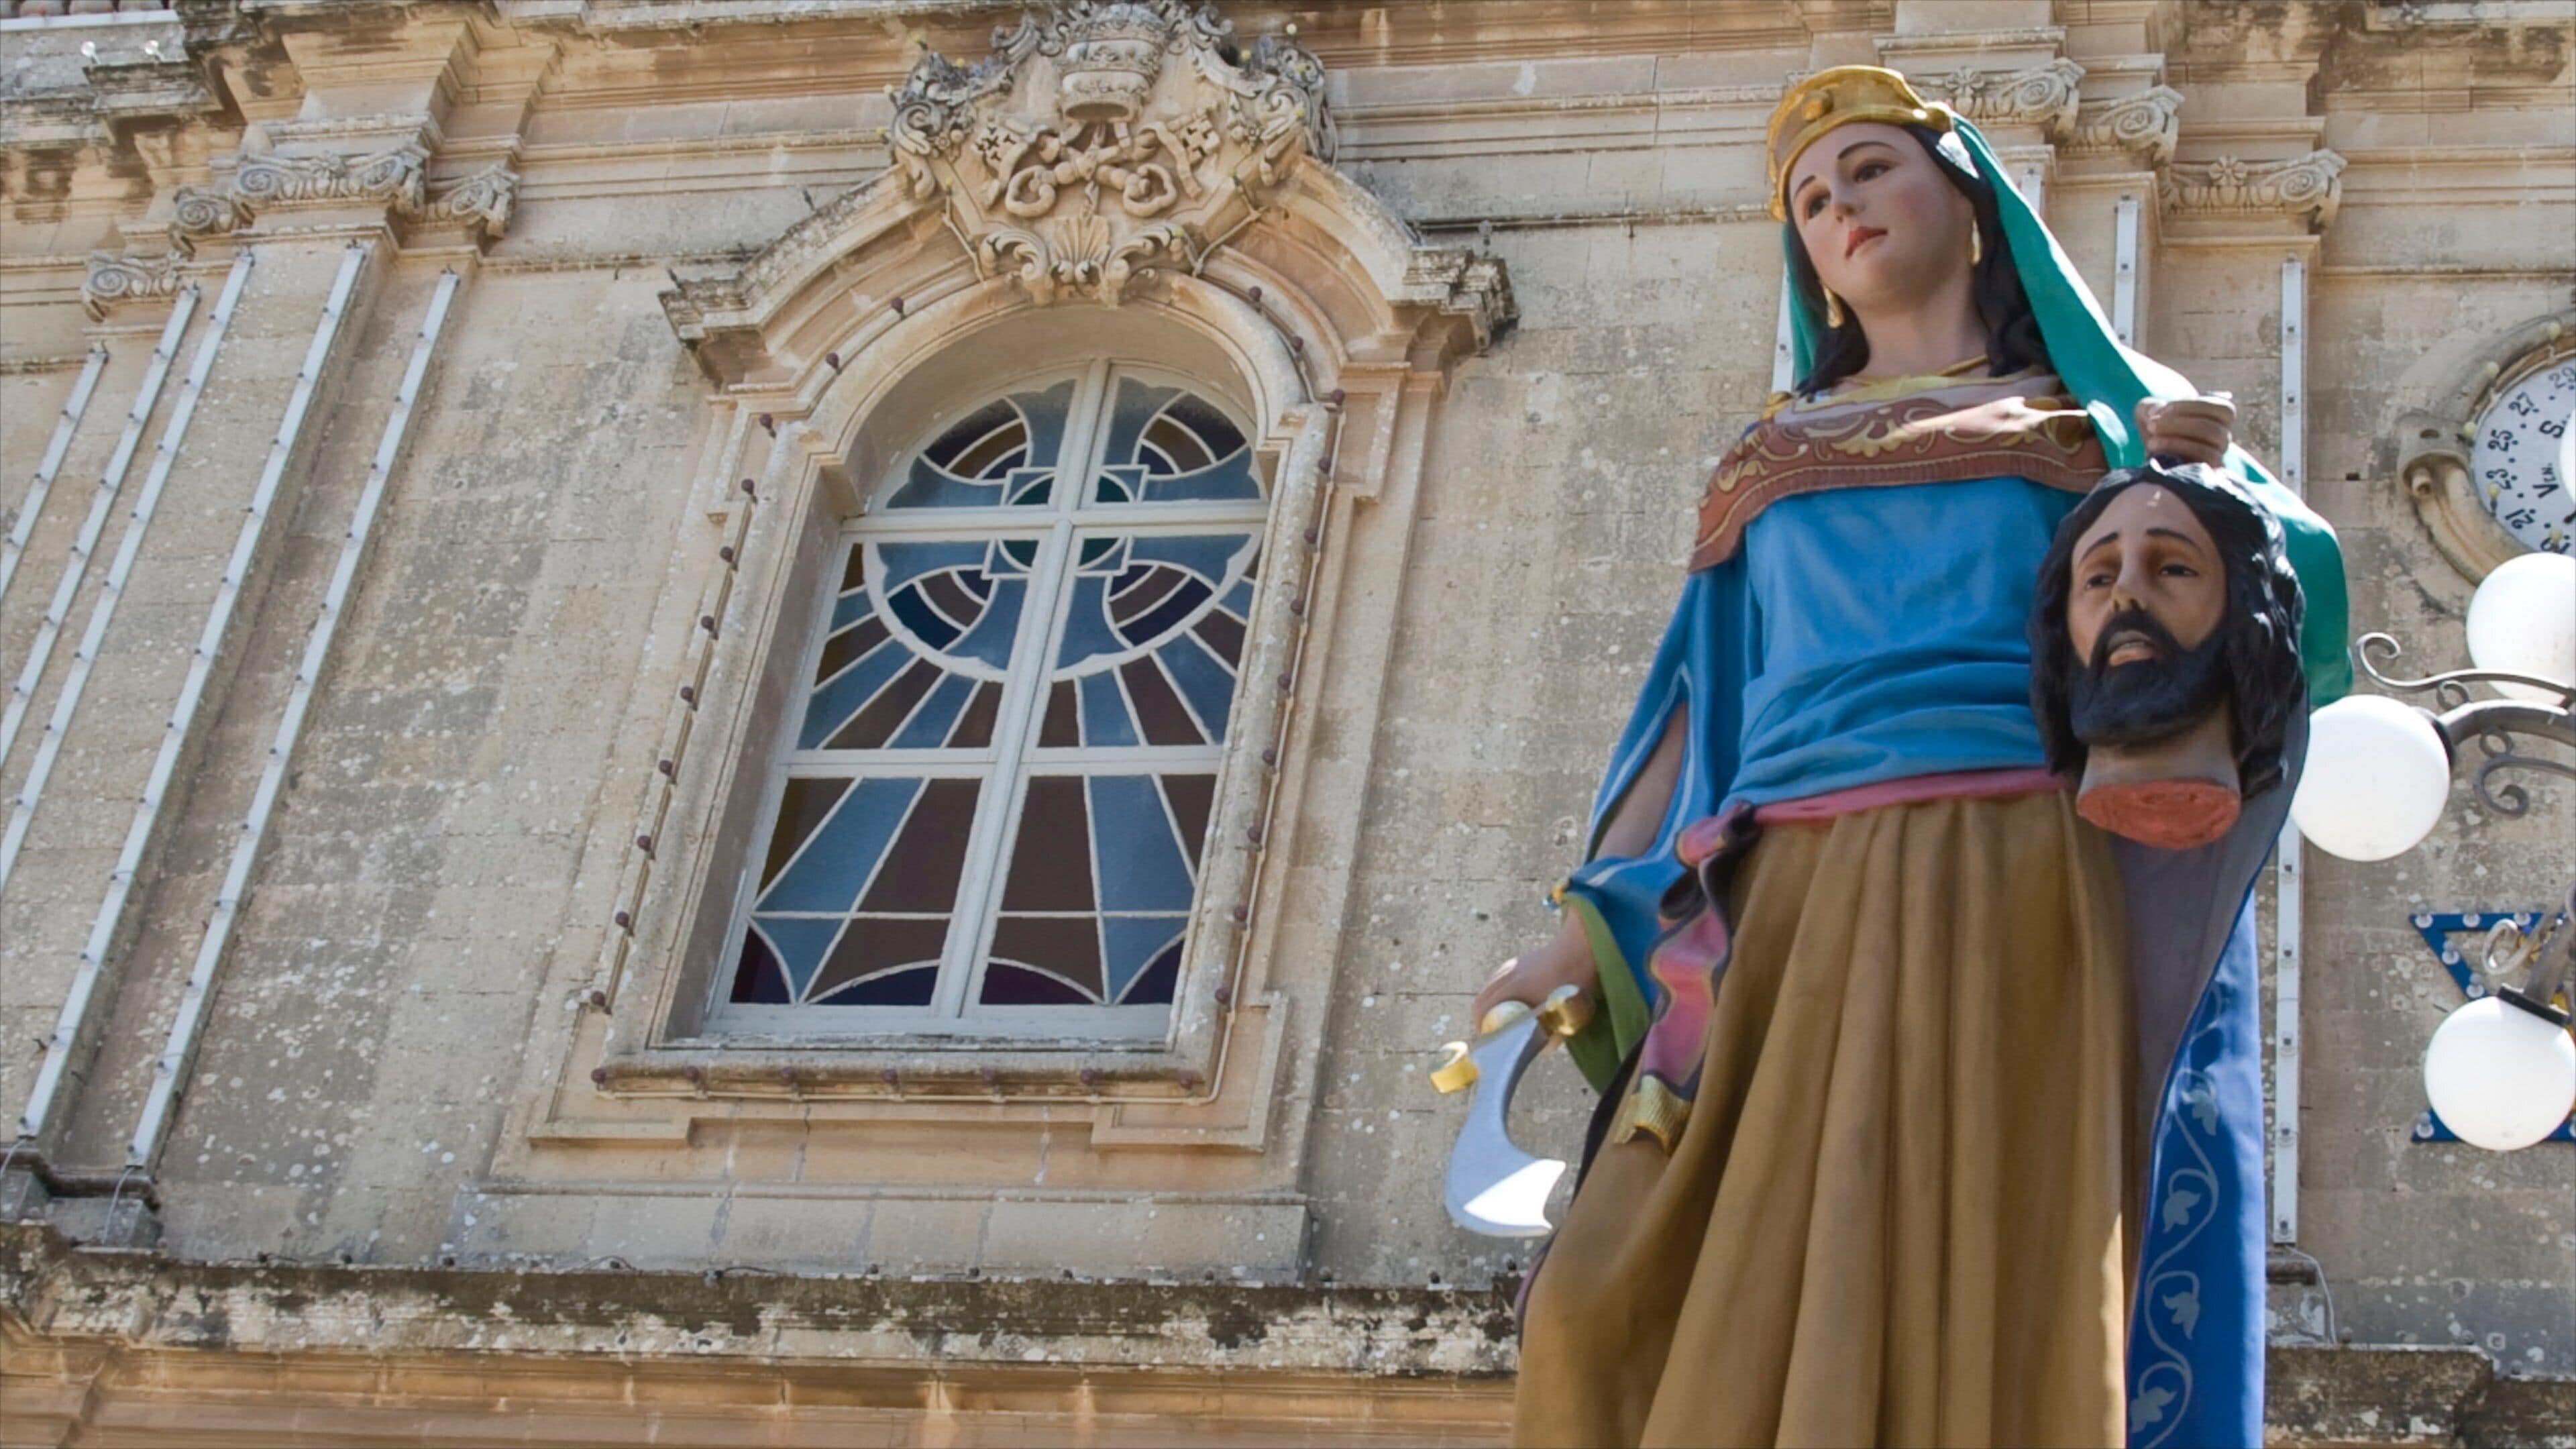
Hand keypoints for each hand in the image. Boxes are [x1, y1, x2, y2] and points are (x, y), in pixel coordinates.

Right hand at [1470, 915, 1599, 1030]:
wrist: (1582, 946)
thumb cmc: (1577, 980)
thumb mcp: (1570, 1012)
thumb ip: (1556, 1034)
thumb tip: (1544, 1049)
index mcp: (1516, 989)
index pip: (1484, 1009)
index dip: (1482, 1026)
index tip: (1488, 1039)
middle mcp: (1509, 976)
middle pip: (1482, 999)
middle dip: (1481, 1018)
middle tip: (1490, 1032)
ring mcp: (1512, 966)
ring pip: (1488, 987)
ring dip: (1488, 1003)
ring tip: (1496, 1017)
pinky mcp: (1518, 962)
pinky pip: (1497, 978)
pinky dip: (1496, 991)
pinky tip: (1507, 998)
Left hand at [2137, 393, 2235, 467]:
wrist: (2151, 451)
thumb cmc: (2158, 425)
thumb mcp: (2151, 411)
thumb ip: (2151, 407)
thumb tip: (2155, 414)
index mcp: (2220, 417)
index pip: (2222, 409)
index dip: (2192, 406)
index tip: (2165, 409)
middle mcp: (2223, 437)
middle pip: (2212, 429)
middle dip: (2178, 424)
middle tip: (2152, 424)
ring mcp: (2217, 457)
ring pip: (2207, 450)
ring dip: (2176, 443)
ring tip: (2151, 441)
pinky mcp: (2205, 473)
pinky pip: (2199, 467)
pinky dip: (2177, 457)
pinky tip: (2156, 452)